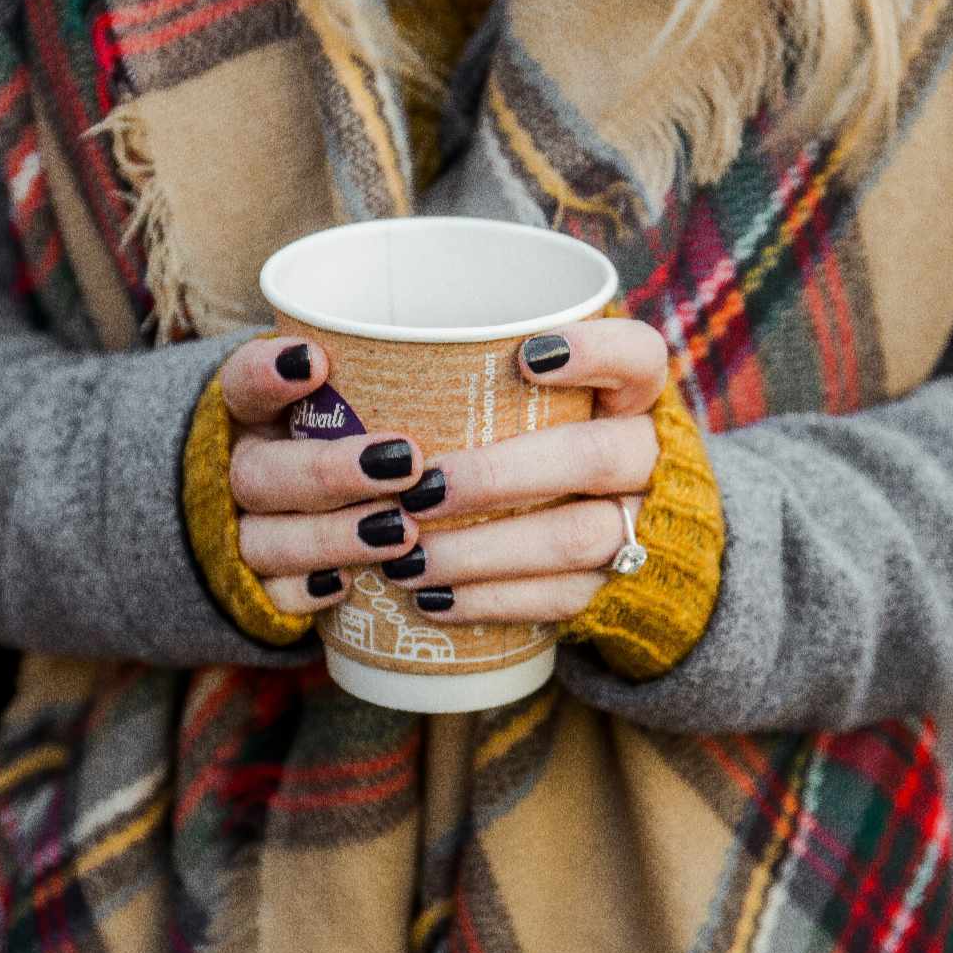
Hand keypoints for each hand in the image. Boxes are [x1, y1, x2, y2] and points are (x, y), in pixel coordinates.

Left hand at [217, 318, 668, 622]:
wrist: (607, 515)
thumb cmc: (526, 427)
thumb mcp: (513, 386)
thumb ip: (453, 364)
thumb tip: (307, 357)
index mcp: (630, 389)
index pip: (639, 355)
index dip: (594, 352)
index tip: (524, 357)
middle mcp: (646, 452)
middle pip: (597, 456)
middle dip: (501, 475)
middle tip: (418, 487)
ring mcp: (636, 522)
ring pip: (578, 539)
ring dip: (484, 551)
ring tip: (407, 556)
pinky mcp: (611, 584)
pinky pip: (561, 600)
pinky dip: (490, 601)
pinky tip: (430, 599)